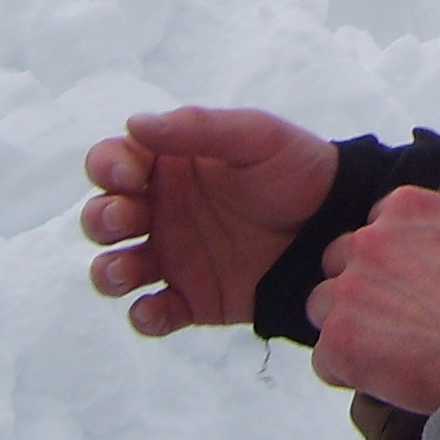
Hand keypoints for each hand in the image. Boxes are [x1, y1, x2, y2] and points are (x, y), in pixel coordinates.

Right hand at [81, 107, 336, 336]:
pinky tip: (156, 309)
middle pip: (103, 218)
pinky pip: (152, 314)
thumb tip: (135, 124)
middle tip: (129, 217)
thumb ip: (198, 128)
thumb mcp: (254, 136)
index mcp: (168, 166)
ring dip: (108, 272)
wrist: (337, 222)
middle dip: (102, 219)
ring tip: (125, 271)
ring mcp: (172, 258)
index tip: (130, 174)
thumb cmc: (295, 169)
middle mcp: (160, 211)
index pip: (112, 164)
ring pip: (116, 269)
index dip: (108, 168)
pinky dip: (145, 316)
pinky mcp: (191, 299)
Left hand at [306, 185, 439, 413]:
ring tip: (392, 351)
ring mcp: (350, 290)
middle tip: (402, 320)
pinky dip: (349, 372)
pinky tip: (388, 376)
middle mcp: (371, 240)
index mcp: (406, 208)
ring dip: (347, 329)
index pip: (372, 227)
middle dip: (361, 290)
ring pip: (322, 308)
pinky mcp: (339, 341)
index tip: (415, 285)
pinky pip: (324, 359)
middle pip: (338, 262)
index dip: (390, 261)